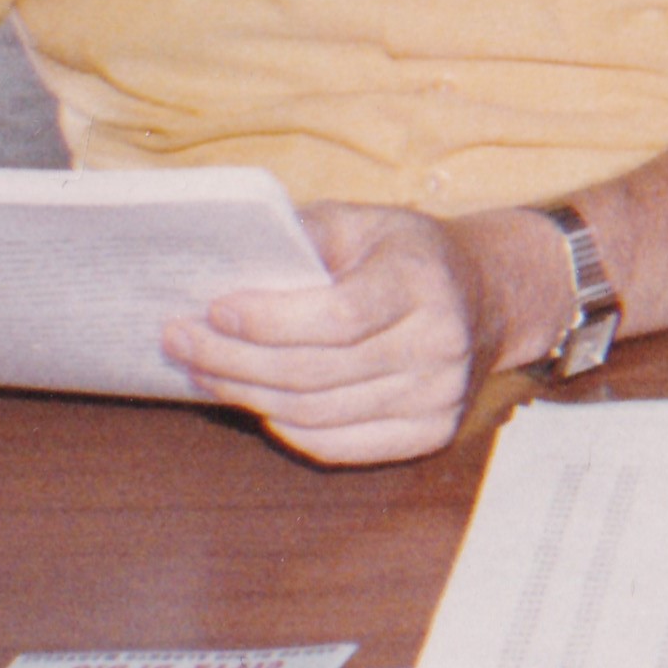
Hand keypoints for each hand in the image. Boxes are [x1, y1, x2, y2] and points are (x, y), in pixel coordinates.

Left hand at [172, 204, 490, 464]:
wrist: (489, 296)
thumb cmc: (407, 255)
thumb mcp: (363, 221)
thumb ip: (304, 235)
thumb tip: (224, 259)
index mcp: (424, 280)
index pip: (338, 316)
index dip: (269, 321)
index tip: (214, 311)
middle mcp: (441, 343)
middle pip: (315, 372)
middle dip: (232, 361)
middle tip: (179, 342)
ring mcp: (440, 395)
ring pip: (318, 412)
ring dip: (246, 396)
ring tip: (202, 372)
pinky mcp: (432, 431)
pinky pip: (340, 445)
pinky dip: (287, 429)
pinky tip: (256, 405)